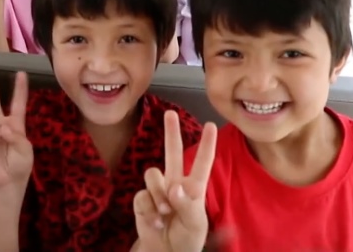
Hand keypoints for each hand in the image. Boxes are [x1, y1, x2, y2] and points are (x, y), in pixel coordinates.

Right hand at [0, 69, 32, 189]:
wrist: (8, 181)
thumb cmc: (20, 165)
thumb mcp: (25, 148)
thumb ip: (15, 135)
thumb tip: (1, 126)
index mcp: (16, 124)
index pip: (18, 103)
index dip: (20, 89)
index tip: (21, 73)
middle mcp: (1, 124)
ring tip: (1, 135)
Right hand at [132, 111, 217, 251]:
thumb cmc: (187, 239)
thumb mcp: (195, 224)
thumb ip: (186, 205)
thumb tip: (174, 188)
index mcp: (193, 188)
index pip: (202, 163)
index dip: (207, 145)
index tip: (211, 126)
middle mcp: (175, 184)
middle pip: (172, 153)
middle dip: (171, 133)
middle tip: (170, 114)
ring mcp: (157, 191)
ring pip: (153, 174)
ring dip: (158, 193)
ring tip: (164, 212)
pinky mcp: (141, 201)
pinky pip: (142, 195)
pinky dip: (149, 209)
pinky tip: (155, 221)